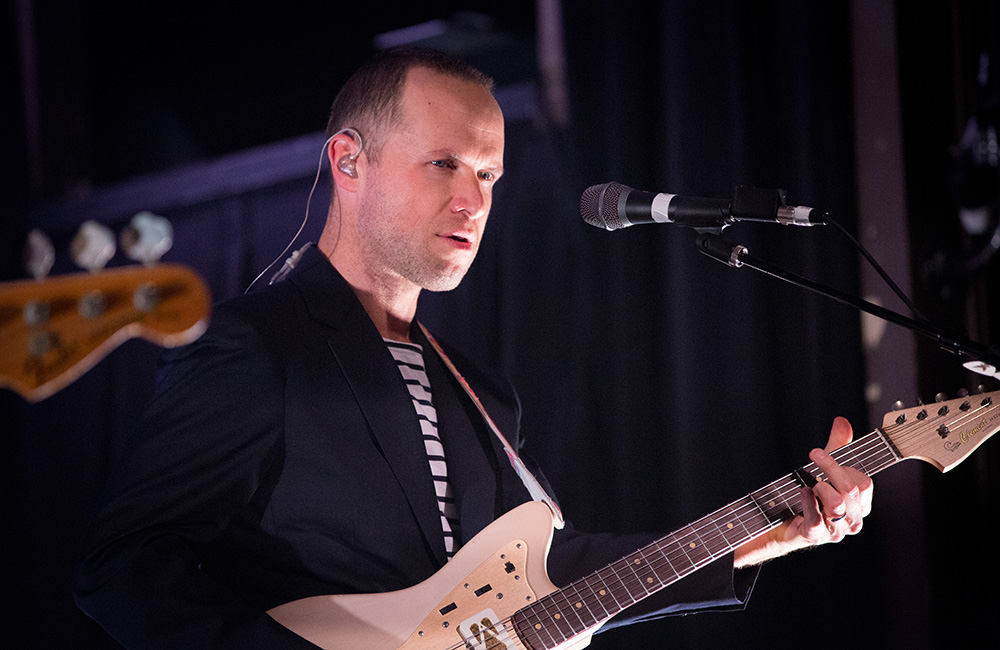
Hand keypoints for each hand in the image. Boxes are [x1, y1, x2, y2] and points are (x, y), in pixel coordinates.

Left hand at [734, 417, 873, 566]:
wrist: (782, 522)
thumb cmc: (811, 495)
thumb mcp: (825, 468)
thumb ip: (837, 446)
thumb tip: (842, 422)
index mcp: (860, 505)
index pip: (864, 482)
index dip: (843, 465)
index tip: (821, 454)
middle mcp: (852, 520)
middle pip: (852, 490)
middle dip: (831, 469)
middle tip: (814, 456)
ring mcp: (835, 530)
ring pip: (837, 505)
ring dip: (822, 488)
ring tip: (811, 483)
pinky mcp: (816, 536)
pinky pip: (816, 519)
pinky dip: (808, 502)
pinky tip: (802, 492)